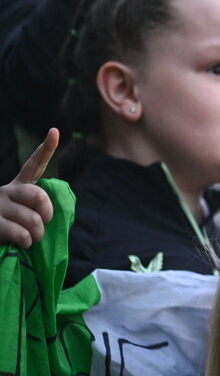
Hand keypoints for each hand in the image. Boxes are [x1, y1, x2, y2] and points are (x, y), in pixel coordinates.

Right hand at [0, 128, 57, 248]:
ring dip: (38, 234)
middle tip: (43, 222)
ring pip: (33, 220)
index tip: (55, 132)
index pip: (34, 165)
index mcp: (19, 186)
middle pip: (39, 196)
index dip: (45, 149)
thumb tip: (49, 217)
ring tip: (31, 237)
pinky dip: (27, 243)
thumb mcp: (26, 214)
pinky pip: (22, 235)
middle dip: (48, 214)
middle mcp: (7, 191)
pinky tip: (21, 243)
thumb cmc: (12, 226)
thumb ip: (39, 210)